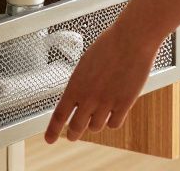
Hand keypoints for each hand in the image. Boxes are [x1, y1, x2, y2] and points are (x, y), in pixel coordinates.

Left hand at [44, 25, 157, 142]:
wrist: (130, 40)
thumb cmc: (107, 46)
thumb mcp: (85, 65)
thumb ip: (79, 84)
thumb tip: (77, 99)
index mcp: (75, 86)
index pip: (59, 115)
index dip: (53, 130)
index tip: (49, 139)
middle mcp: (89, 98)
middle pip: (76, 127)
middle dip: (72, 134)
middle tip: (71, 136)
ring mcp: (107, 103)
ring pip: (95, 127)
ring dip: (94, 124)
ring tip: (95, 116)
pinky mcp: (124, 104)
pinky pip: (114, 124)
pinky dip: (111, 121)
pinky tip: (112, 114)